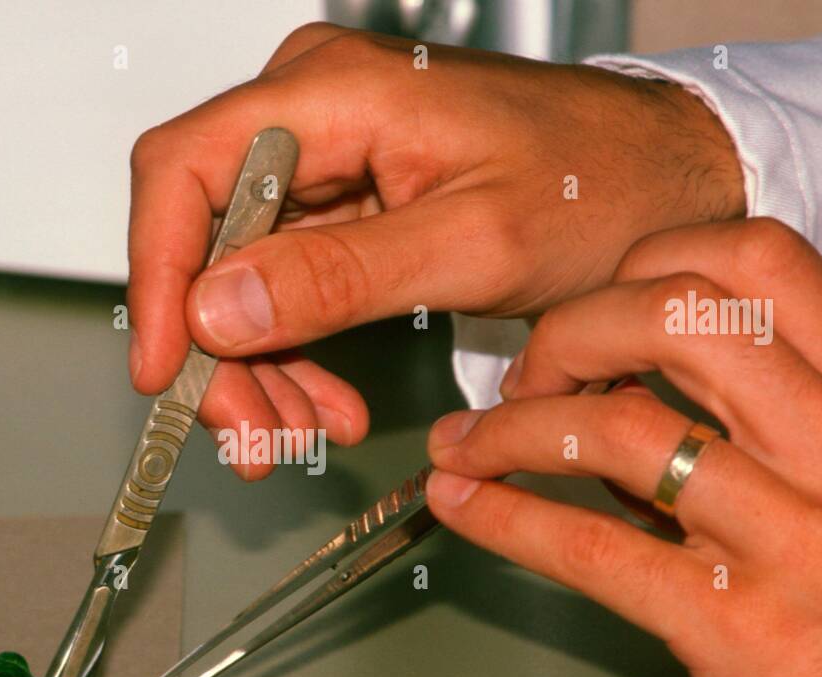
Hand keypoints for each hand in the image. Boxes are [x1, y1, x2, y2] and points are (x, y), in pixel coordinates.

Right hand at [128, 23, 743, 476]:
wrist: (665, 178)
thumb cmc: (598, 182)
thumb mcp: (472, 242)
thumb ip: (340, 275)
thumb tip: (215, 307)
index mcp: (334, 93)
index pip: (184, 171)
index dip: (155, 277)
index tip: (166, 370)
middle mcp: (313, 113)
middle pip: (203, 236)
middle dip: (218, 350)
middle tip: (253, 437)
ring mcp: (326, 157)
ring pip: (237, 272)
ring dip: (256, 365)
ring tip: (299, 435)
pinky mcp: (345, 200)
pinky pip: (285, 283)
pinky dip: (294, 353)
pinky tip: (325, 405)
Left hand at [425, 218, 821, 676]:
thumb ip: (760, 438)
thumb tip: (619, 401)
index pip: (757, 261)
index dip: (647, 264)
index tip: (591, 314)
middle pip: (676, 314)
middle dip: (566, 332)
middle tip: (524, 379)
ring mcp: (796, 538)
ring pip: (619, 430)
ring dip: (509, 430)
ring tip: (461, 446)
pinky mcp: (741, 626)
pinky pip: (593, 547)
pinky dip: (505, 517)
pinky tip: (464, 507)